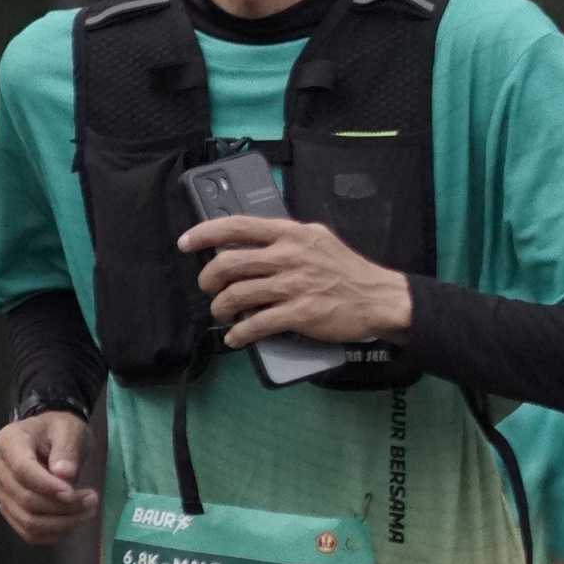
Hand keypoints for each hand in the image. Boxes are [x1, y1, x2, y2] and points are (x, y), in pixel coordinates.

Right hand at [0, 410, 97, 545]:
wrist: (50, 439)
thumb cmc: (59, 431)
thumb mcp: (69, 430)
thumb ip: (67, 450)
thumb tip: (64, 475)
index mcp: (8, 441)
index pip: (22, 470)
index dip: (48, 486)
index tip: (74, 493)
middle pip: (26, 500)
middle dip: (63, 507)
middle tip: (92, 500)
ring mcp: (2, 491)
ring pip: (28, 521)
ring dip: (61, 523)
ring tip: (87, 511)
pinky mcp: (10, 509)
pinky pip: (28, 532)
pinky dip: (52, 534)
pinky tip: (72, 523)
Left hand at [179, 213, 412, 349]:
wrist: (377, 298)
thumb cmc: (346, 271)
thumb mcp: (317, 240)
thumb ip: (285, 239)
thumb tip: (250, 246)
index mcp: (290, 233)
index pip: (237, 226)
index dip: (204, 233)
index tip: (186, 243)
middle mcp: (288, 255)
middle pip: (229, 263)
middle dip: (208, 279)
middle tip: (208, 289)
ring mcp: (293, 285)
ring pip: (237, 295)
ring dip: (220, 308)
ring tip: (221, 314)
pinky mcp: (300, 314)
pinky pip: (256, 324)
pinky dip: (239, 333)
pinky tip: (236, 338)